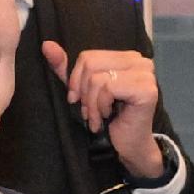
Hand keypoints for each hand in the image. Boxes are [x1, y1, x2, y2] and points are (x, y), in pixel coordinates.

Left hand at [39, 38, 168, 181]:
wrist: (127, 147)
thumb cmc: (106, 119)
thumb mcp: (81, 90)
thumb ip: (64, 68)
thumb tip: (46, 45)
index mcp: (127, 57)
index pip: (88, 56)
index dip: (76, 80)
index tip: (78, 100)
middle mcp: (140, 61)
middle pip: (91, 64)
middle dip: (84, 93)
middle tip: (88, 111)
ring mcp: (146, 74)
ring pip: (97, 78)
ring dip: (91, 104)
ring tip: (96, 118)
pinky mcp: (147, 89)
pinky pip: (108, 88)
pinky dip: (101, 107)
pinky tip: (107, 117)